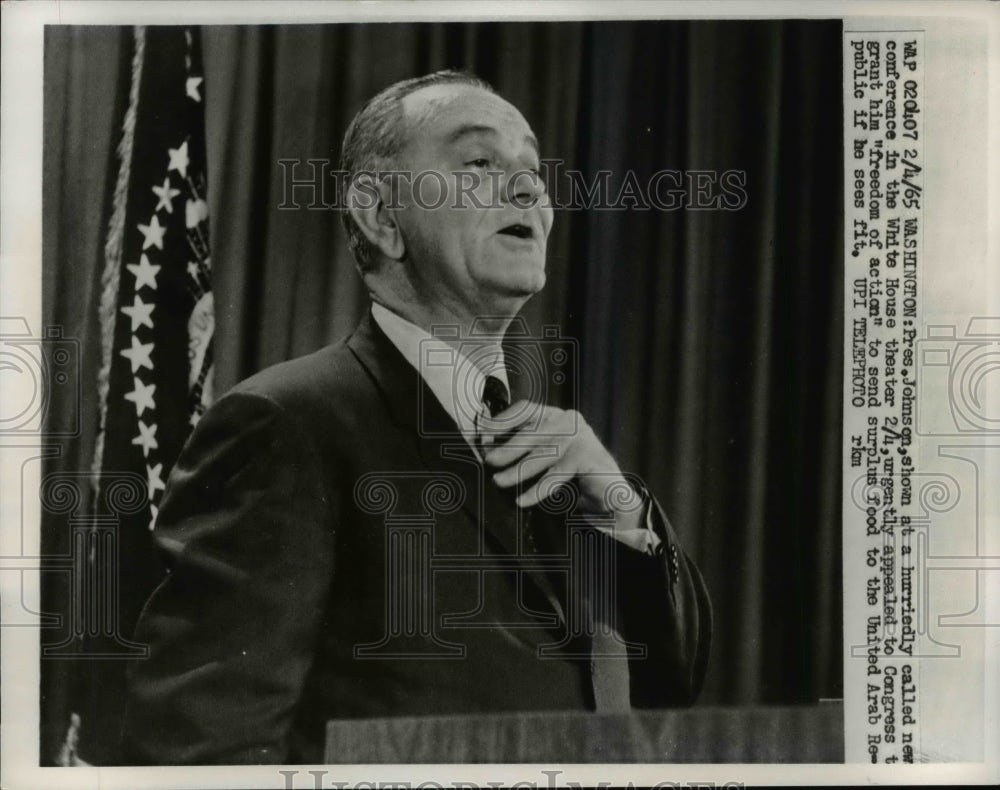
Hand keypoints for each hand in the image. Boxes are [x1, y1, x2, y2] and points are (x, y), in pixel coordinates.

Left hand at [482, 401, 636, 514]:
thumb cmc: (571, 469)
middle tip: (489, 462)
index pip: (526, 409)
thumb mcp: (546, 451)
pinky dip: (536, 490)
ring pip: (541, 456)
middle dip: (507, 449)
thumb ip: (524, 445)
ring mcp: (580, 438)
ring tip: (499, 481)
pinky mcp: (588, 458)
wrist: (608, 489)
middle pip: (531, 432)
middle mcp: (569, 421)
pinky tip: (522, 500)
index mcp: (555, 415)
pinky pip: (555, 476)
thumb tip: (486, 447)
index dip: (503, 420)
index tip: (484, 433)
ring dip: (516, 471)